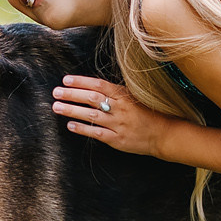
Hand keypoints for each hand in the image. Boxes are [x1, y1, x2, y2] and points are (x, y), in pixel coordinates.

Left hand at [52, 76, 173, 156]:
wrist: (165, 134)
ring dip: (72, 110)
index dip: (81, 82)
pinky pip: (97, 133)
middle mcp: (120, 108)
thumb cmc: (149, 113)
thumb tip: (92, 87)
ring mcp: (119, 124)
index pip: (99, 85)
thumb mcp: (135, 97)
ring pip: (92, 115)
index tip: (66, 80)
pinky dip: (83, 129)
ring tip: (57, 107)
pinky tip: (70, 125)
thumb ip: (116, 93)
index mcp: (124, 95)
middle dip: (72, 94)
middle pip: (92, 98)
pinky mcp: (118, 140)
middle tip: (56, 92)